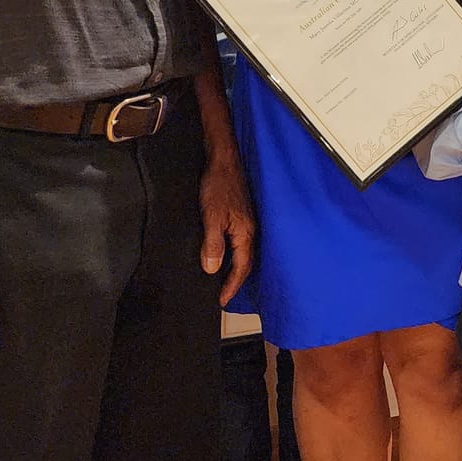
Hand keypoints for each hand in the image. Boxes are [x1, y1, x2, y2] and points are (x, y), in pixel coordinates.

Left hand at [200, 148, 255, 305]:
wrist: (224, 159)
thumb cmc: (219, 185)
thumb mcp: (212, 217)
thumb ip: (213, 244)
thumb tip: (212, 269)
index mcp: (245, 234)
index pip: (241, 268)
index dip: (231, 286)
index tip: (221, 301)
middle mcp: (250, 230)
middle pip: (245, 263)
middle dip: (234, 281)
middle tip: (222, 295)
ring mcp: (247, 222)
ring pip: (243, 252)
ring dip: (234, 268)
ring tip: (222, 280)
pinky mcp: (241, 215)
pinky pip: (239, 241)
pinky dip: (232, 254)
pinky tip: (223, 253)